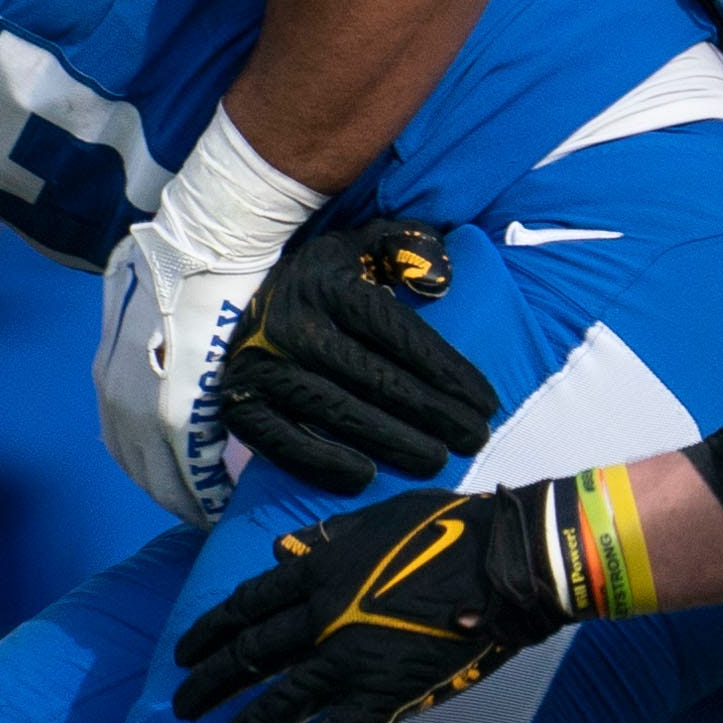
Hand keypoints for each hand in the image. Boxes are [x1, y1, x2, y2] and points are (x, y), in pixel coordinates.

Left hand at [96, 105, 338, 521]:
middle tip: (206, 507)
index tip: (188, 485)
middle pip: (139, 467)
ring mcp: (141, 406)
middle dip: (173, 491)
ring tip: (218, 507)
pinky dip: (205, 489)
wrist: (207, 238)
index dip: (158, 469)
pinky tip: (227, 497)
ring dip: (188, 495)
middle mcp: (115, 396)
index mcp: (110, 372)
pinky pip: (186, 467)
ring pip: (160, 475)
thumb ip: (154, 345)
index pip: (126, 441)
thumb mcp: (148, 305)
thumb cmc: (186, 260)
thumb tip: (175, 359)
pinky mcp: (173, 411)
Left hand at [170, 484, 573, 722]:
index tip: (184, 653)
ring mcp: (346, 662)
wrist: (504, 564)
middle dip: (207, 686)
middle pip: (245, 658)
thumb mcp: (378, 517)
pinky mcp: (379, 700)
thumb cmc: (453, 529)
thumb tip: (284, 546)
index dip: (208, 632)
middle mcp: (318, 618)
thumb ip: (328, 535)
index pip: (244, 606)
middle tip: (182, 708)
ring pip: (273, 706)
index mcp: (317, 570)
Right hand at [223, 222, 499, 492]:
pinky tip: (365, 477)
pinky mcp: (238, 403)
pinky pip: (284, 443)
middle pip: (376, 379)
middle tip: (474, 439)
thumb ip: (408, 247)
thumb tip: (441, 281)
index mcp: (329, 284)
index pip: (398, 333)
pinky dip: (324, 463)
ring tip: (437, 461)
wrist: (235, 296)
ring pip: (339, 413)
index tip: (486, 402)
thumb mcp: (363, 244)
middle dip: (434, 414)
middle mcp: (293, 326)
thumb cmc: (323, 279)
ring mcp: (262, 367)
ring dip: (394, 442)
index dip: (447, 371)